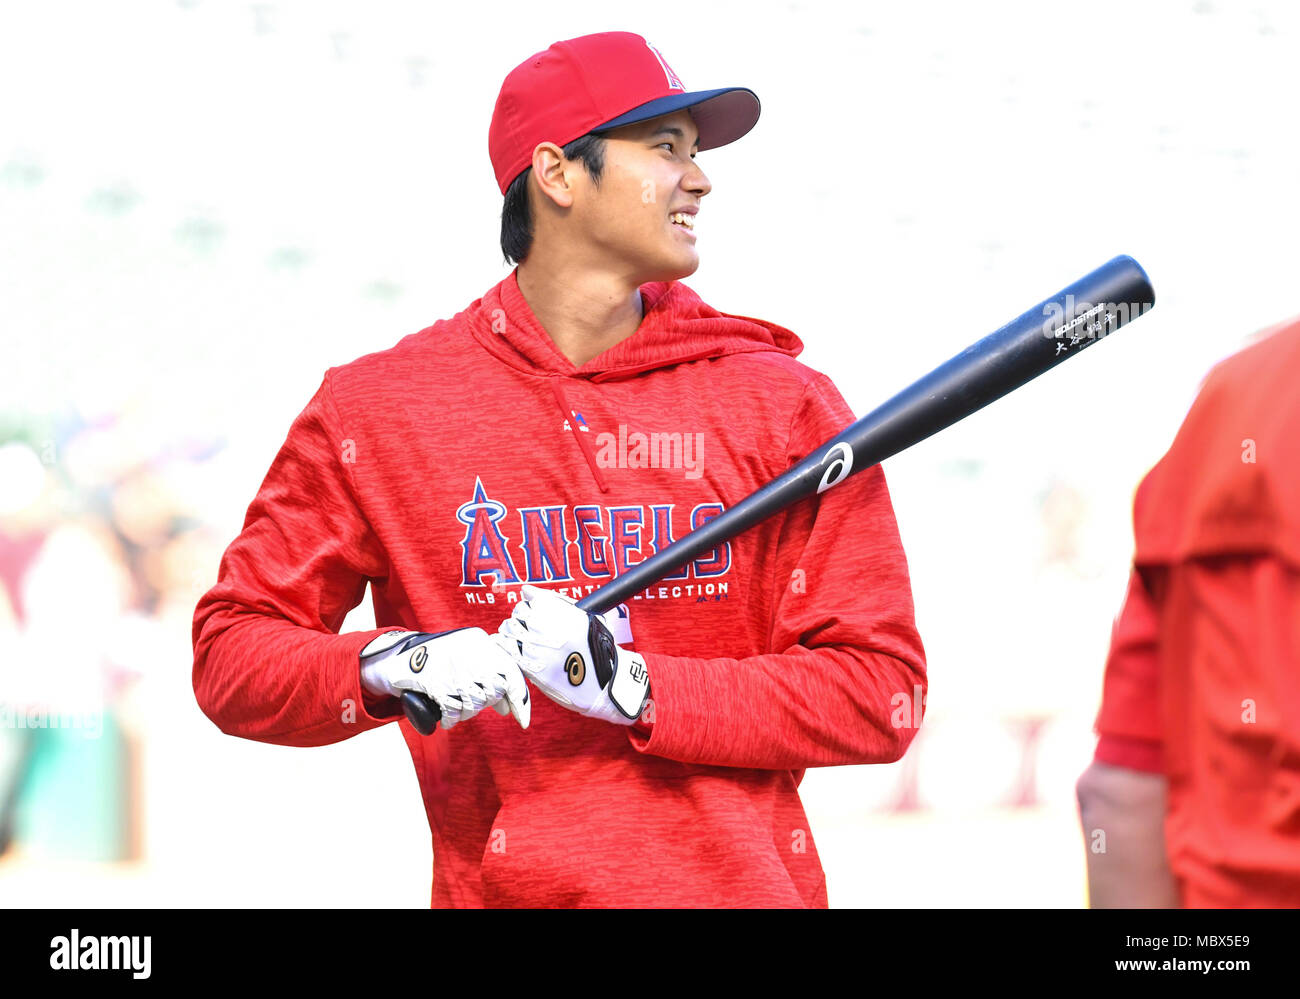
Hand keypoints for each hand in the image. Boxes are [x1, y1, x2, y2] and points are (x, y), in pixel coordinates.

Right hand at [359, 628, 529, 729]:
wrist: (401, 657)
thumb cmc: (441, 658)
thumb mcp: (467, 657)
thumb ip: (490, 676)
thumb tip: (507, 707)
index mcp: (480, 641)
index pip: (511, 672)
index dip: (520, 700)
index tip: (522, 720)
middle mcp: (469, 652)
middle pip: (493, 691)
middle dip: (486, 703)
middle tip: (472, 701)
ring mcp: (452, 668)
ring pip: (475, 704)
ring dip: (467, 712)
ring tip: (458, 705)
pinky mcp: (435, 683)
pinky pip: (453, 710)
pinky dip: (452, 719)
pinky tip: (449, 718)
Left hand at [497, 585, 648, 725]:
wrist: (604, 682)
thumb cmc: (597, 649)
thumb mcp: (585, 617)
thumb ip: (554, 601)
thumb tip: (526, 590)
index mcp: (559, 610)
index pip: (530, 598)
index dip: (533, 606)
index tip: (538, 614)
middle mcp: (544, 625)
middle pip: (519, 613)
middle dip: (523, 618)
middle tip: (531, 629)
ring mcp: (535, 646)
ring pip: (510, 630)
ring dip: (514, 632)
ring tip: (525, 640)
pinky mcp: (530, 666)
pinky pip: (508, 650)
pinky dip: (508, 646)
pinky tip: (516, 649)